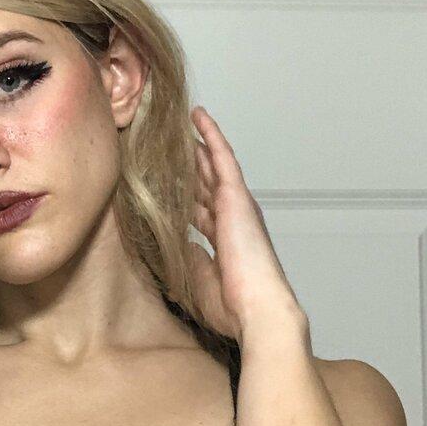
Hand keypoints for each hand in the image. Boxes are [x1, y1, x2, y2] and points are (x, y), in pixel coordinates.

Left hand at [187, 106, 306, 343]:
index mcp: (225, 241)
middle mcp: (232, 219)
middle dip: (190, 166)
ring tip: (183, 120)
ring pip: (213, 165)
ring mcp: (236, 206)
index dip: (186, 197)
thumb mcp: (199, 282)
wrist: (257, 309)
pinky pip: (222, 157)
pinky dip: (210, 135)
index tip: (169, 185)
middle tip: (171, 143)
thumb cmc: (234, 306)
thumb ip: (189, 261)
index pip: (201, 212)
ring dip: (198, 143)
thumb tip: (179, 245)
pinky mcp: (237, 196)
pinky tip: (198, 116)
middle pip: (206, 184)